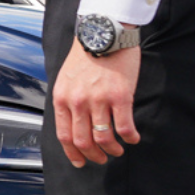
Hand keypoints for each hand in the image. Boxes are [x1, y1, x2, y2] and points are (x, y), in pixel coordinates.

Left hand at [52, 37, 141, 165]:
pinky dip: (130, 138)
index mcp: (62, 97)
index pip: (64, 135)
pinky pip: (125, 128)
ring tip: (119, 149)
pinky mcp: (120, 96)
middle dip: (94, 156)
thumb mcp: (66, 77)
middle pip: (83, 141)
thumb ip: (68, 100)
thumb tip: (72, 123)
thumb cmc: (86, 54)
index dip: (73, 153)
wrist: (103, 32)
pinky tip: (133, 137)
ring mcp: (98, 99)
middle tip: (103, 158)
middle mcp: (78, 101)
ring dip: (113, 150)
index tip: (81, 161)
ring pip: (104, 139)